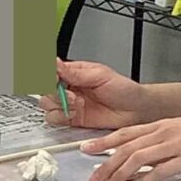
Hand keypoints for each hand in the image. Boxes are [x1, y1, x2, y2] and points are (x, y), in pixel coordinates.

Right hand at [38, 60, 156, 131]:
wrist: (135, 110)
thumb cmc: (124, 89)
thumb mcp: (100, 75)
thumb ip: (74, 73)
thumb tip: (55, 62)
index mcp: (74, 72)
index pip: (50, 70)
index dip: (46, 74)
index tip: (50, 77)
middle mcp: (69, 87)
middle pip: (44, 88)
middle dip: (54, 92)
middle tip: (70, 94)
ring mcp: (69, 104)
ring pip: (47, 104)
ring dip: (59, 104)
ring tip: (77, 103)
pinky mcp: (72, 118)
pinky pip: (55, 118)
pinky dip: (62, 116)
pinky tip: (76, 112)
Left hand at [82, 110, 180, 180]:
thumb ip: (163, 142)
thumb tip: (147, 158)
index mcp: (162, 125)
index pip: (126, 133)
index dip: (104, 142)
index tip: (88, 149)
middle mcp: (164, 133)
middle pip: (127, 147)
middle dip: (106, 163)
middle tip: (94, 177)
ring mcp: (175, 145)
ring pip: (138, 158)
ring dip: (120, 173)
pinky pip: (160, 171)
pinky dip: (143, 180)